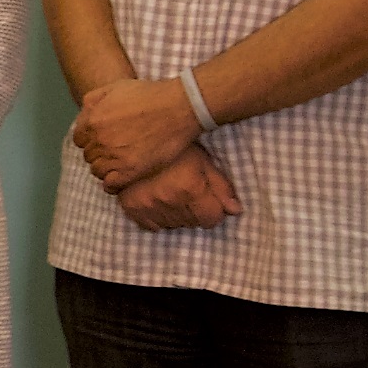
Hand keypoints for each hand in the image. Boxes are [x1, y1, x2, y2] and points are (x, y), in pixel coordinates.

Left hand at [70, 76, 203, 192]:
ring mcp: (114, 157)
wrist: (178, 107)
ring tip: (121, 163)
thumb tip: (83, 117)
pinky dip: (113, 184)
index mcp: (92, 122)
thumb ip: (92, 101)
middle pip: (89, 155)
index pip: (79, 140)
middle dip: (100, 153)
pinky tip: (122, 177)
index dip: (91, 140)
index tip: (103, 141)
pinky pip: (111, 184)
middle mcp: (99, 140)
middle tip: (117, 151)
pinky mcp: (131, 171)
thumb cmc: (149, 95)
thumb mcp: (114, 87)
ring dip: (106, 168)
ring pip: (98, 170)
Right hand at [117, 151, 239, 230]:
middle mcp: (169, 201)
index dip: (213, 210)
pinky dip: (158, 218)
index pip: (211, 219)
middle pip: (193, 223)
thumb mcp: (203, 161)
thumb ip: (222, 187)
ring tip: (173, 195)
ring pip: (174, 225)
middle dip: (195, 211)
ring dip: (177, 215)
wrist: (136, 140)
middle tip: (188, 193)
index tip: (207, 199)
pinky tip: (159, 202)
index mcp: (190, 188)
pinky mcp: (131, 208)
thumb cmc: (176, 149)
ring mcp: (148, 206)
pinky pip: (152, 227)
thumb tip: (235, 211)